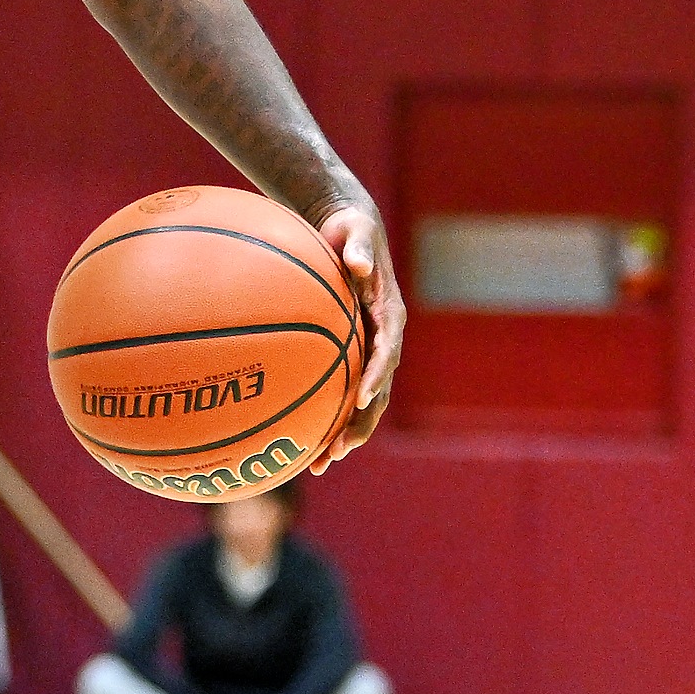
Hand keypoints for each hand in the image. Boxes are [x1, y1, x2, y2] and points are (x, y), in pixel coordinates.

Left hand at [309, 195, 402, 470]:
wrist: (351, 231)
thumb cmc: (351, 230)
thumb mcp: (356, 232)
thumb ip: (359, 250)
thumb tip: (360, 265)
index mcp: (390, 315)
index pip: (387, 351)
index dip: (376, 377)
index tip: (360, 399)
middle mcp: (384, 339)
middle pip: (378, 390)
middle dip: (361, 423)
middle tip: (339, 449)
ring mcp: (369, 350)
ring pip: (363, 402)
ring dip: (346, 433)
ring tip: (322, 463)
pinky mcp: (352, 354)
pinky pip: (341, 391)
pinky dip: (328, 417)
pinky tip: (304, 443)